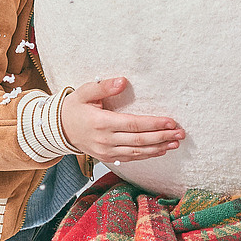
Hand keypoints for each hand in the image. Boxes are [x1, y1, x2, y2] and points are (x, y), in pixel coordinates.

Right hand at [59, 78, 184, 162]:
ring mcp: (106, 151)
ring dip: (158, 148)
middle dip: (162, 136)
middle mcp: (105, 140)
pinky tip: (160, 150)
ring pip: (137, 152)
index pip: (134, 124)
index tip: (171, 121)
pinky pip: (130, 158)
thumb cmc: (74, 107)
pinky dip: (147, 155)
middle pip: (140, 140)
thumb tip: (122, 82)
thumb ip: (104, 87)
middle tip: (181, 133)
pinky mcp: (107, 157)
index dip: (154, 124)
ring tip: (175, 143)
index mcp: (101, 122)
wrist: (59, 129)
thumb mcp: (85, 92)